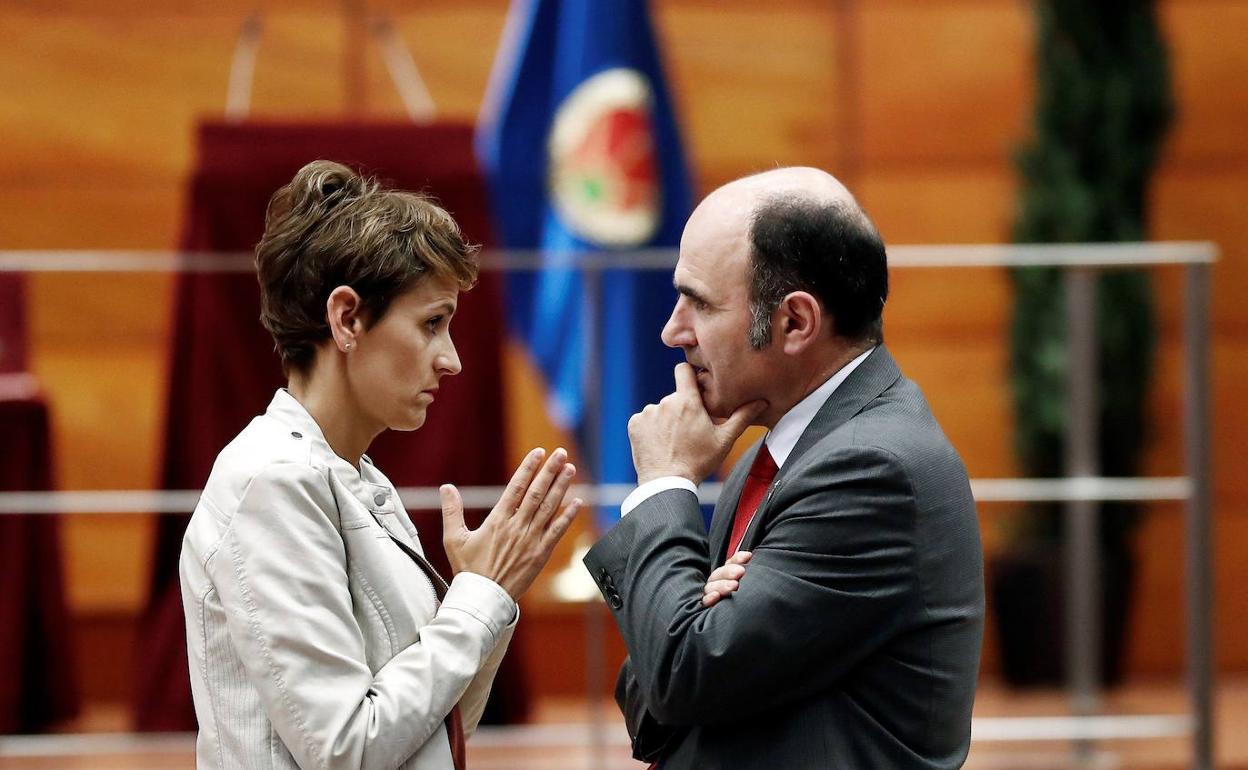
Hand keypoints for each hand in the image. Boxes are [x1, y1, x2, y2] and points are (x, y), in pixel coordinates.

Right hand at [441, 447, 581, 600]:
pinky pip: (558, 531)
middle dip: (550, 471)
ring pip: (549, 508)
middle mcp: (517, 526)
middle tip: (560, 454)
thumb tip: (446, 487)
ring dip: (561, 487)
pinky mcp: (541, 554)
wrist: (484, 599)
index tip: (538, 453)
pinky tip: (578, 502)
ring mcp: (531, 540)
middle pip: (537, 493)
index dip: (528, 468)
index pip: (516, 487)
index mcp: (498, 520)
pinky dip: (568, 516)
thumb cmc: (468, 570)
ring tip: (570, 469)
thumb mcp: (454, 539)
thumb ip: (452, 511)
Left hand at [628, 363, 766, 484]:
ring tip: (674, 441)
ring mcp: (647, 413)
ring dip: (666, 420)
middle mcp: (665, 402)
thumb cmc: (698, 462)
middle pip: (675, 396)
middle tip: (689, 430)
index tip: (694, 386)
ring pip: (660, 409)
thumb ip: (742, 417)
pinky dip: (651, 429)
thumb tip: (762, 401)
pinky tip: (660, 444)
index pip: (683, 369)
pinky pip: (644, 420)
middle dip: (682, 408)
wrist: (667, 484)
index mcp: (687, 401)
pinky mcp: (634, 424)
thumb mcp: (724, 440)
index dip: (689, 375)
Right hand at [702, 551, 750, 606]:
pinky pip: (705, 602)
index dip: (738, 559)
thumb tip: (750, 557)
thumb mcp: (749, 588)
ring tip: (734, 586)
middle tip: (740, 573)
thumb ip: (748, 574)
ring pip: (712, 586)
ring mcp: (711, 595)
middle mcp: (717, 584)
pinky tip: (716, 596)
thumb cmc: (747, 604)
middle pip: (719, 574)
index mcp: (727, 576)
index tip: (748, 556)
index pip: (730, 564)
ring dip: (722, 585)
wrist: (739, 631)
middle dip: (729, 571)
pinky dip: (710, 598)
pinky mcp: (708, 607)